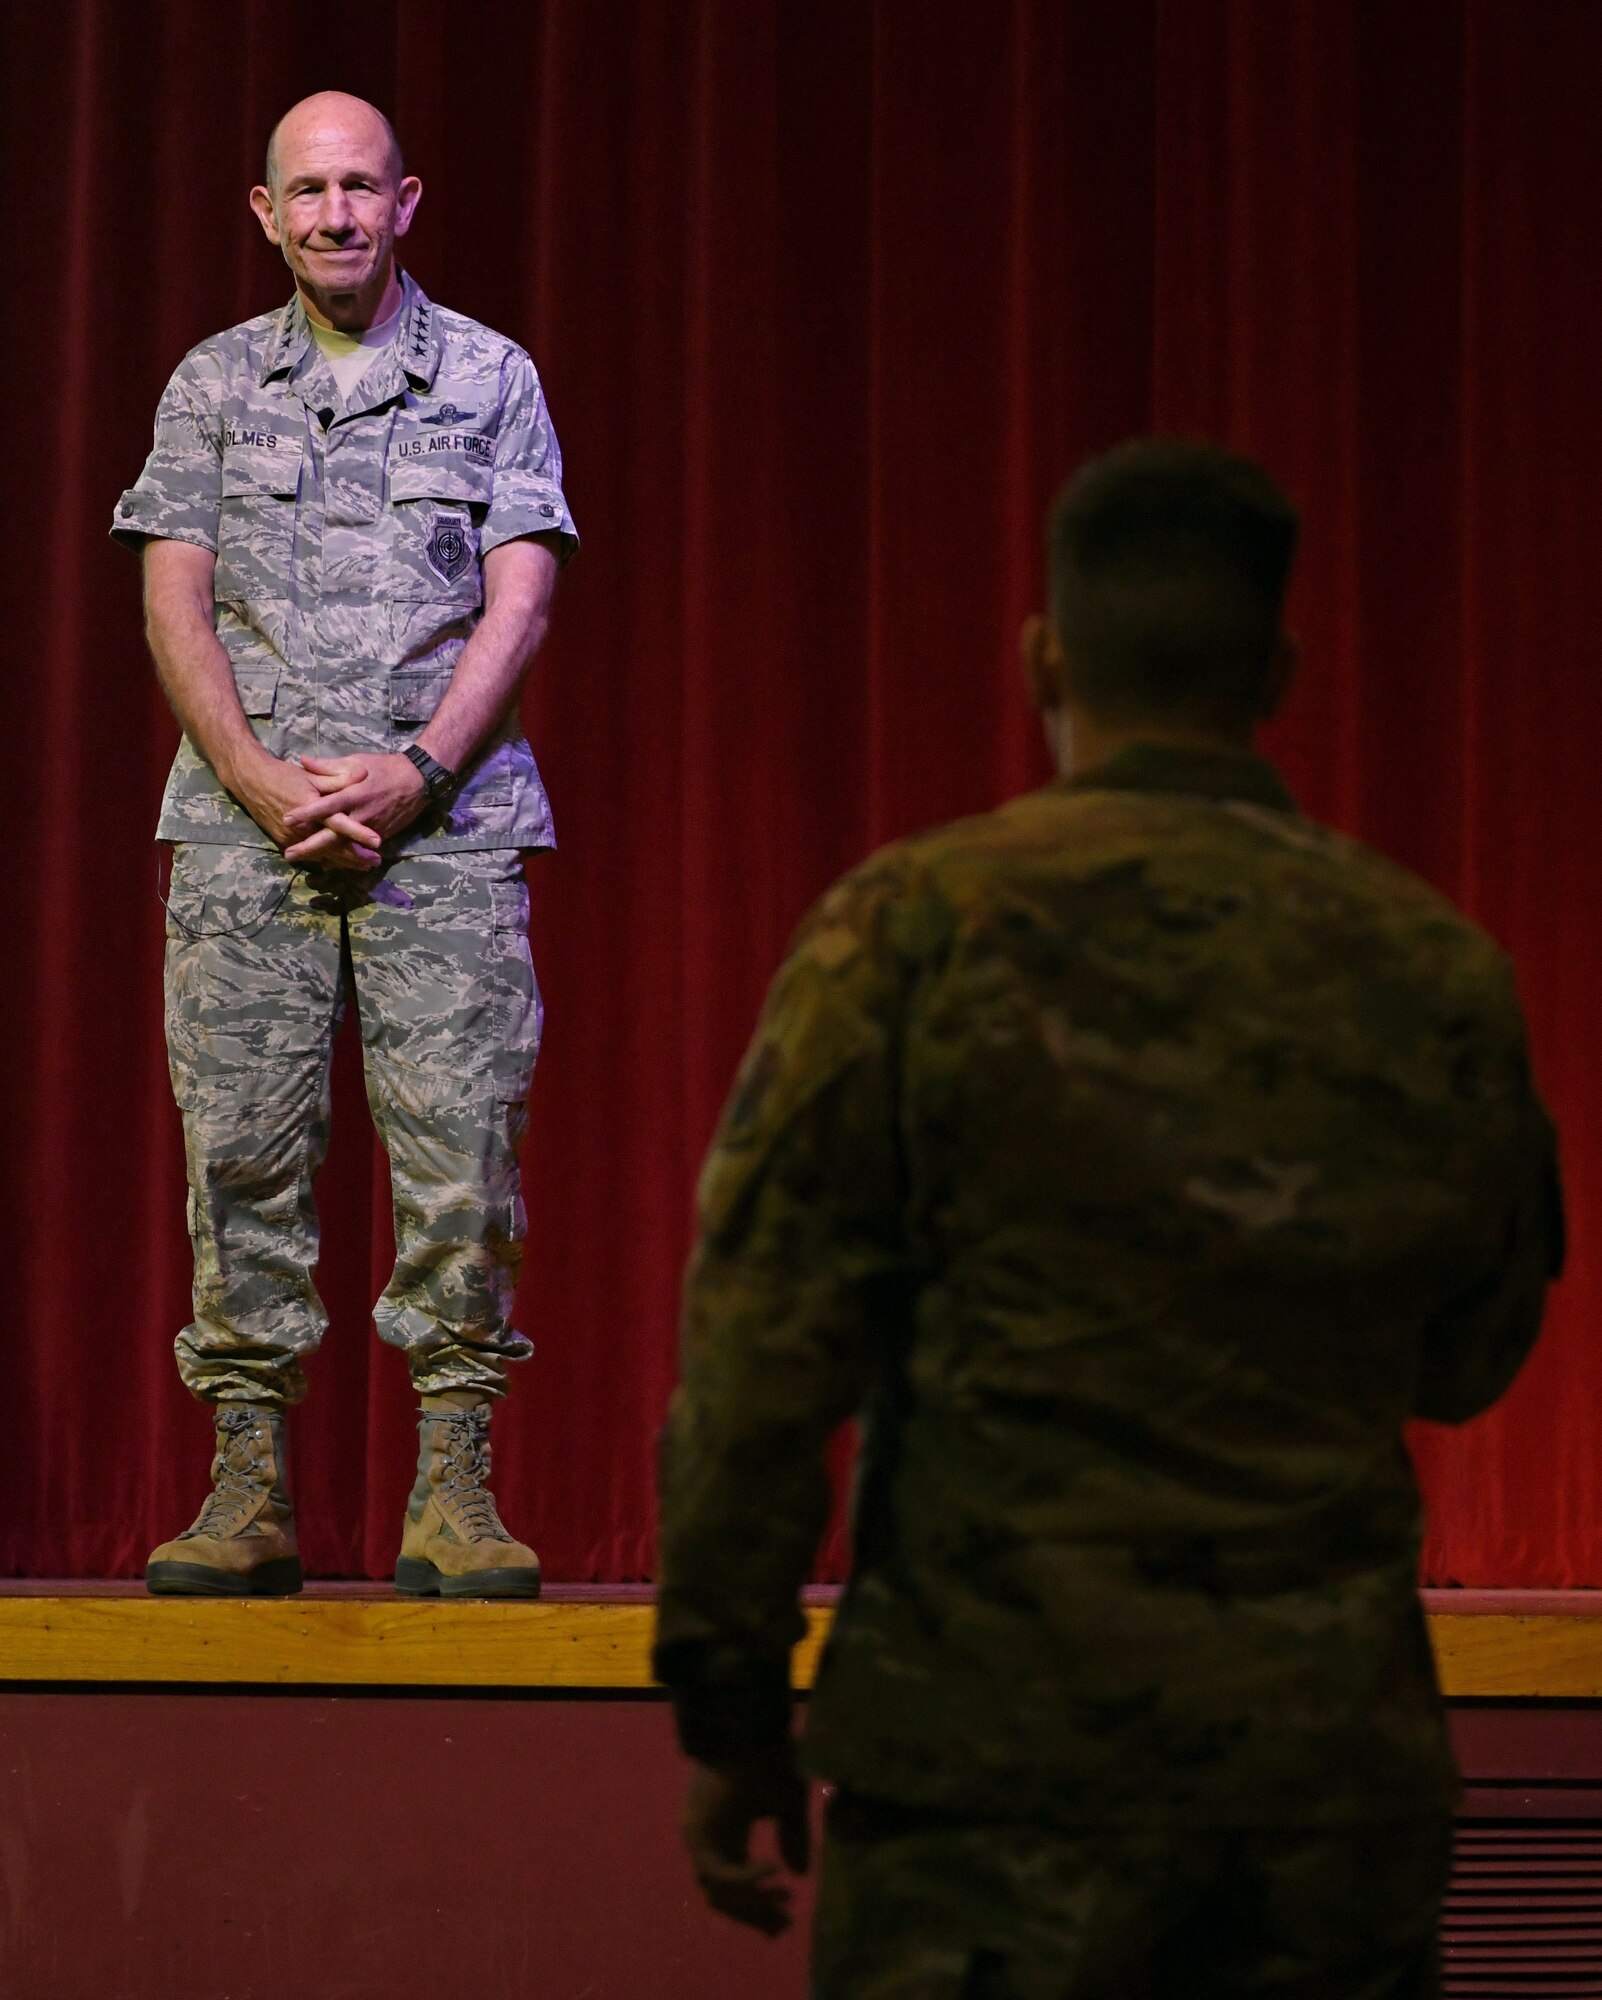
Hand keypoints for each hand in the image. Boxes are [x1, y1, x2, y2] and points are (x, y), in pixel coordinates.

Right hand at [225, 748, 381, 870]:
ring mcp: (293, 838)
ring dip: (343, 862)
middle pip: (334, 847)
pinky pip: (309, 855)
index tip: (378, 842)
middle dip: (355, 857)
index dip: (358, 833)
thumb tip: (363, 773)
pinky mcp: (285, 842)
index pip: (340, 823)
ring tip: (364, 866)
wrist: (251, 781)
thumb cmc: (284, 776)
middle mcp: (303, 827)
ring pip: (323, 855)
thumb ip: (338, 778)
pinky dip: (326, 860)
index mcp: (312, 807)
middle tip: (375, 862)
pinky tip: (340, 864)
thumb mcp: (313, 775)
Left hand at [280, 752, 428, 862]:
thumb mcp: (356, 762)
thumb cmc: (384, 768)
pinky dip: (344, 856)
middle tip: (289, 854)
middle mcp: (360, 815)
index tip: (286, 819)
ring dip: (324, 856)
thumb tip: (303, 761)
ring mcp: (371, 829)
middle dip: (310, 847)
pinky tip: (328, 862)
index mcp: (353, 794)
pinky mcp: (381, 836)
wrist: (417, 782)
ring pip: (345, 847)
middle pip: (332, 836)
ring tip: (305, 862)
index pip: (325, 806)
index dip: (306, 813)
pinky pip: (359, 849)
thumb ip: (328, 766)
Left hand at [682, 1744, 810, 1935]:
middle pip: (724, 1896)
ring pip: (718, 1891)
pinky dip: (745, 1879)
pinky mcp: (698, 1832)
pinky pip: (719, 1873)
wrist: (751, 1727)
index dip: (758, 1907)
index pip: (736, 1885)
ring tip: (782, 1899)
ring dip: (750, 1902)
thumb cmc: (770, 1759)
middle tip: (784, 1924)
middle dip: (755, 1913)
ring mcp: (700, 1838)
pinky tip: (772, 1872)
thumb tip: (800, 1875)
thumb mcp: (789, 1805)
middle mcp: (711, 1841)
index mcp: (729, 1834)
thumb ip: (793, 1839)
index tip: (786, 1923)